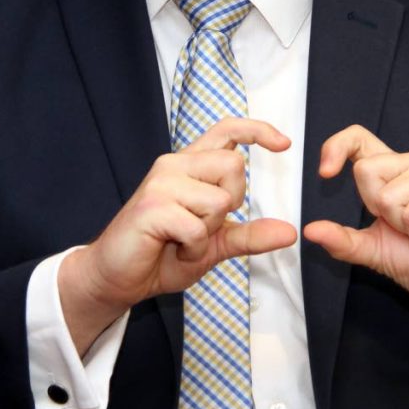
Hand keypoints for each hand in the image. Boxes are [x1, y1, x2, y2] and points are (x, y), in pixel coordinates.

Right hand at [59, 117, 296, 353]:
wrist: (118, 277)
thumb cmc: (163, 255)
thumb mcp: (214, 245)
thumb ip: (250, 236)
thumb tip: (290, 232)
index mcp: (190, 166)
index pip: (227, 130)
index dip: (257, 130)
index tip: (284, 144)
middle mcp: (175, 164)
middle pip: (235, 166)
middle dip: (232, 203)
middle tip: (204, 225)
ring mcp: (161, 183)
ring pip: (219, 200)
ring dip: (208, 233)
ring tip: (183, 241)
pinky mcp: (152, 207)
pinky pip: (198, 228)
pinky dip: (193, 249)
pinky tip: (173, 249)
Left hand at [302, 125, 408, 300]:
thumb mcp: (374, 251)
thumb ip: (343, 240)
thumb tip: (310, 231)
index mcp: (392, 172)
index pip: (358, 139)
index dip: (336, 147)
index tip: (325, 173)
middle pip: (366, 170)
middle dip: (378, 209)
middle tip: (405, 225)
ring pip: (388, 196)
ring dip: (404, 227)